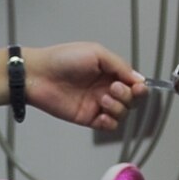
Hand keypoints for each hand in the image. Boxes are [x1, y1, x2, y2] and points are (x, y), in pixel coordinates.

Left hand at [23, 43, 148, 131]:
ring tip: (103, 99)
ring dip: (118, 108)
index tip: (136, 86)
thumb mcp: (96, 53)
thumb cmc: (62, 59)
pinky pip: (109, 126)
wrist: (39, 75)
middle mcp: (106, 88)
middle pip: (132, 100)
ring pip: (123, 114)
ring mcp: (98, 104)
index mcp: (110, 71)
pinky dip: (110, 122)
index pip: (134, 83)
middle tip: (113, 88)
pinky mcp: (88, 118)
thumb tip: (139, 79)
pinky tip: (101, 114)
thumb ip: (120, 65)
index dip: (139, 87)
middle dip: (128, 96)